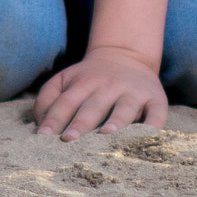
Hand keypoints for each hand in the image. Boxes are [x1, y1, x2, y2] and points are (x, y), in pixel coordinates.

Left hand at [33, 44, 167, 140]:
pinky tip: (148, 136)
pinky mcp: (155, 100)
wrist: (126, 56)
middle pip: (92, 106)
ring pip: (124, 108)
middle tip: (68, 140)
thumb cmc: (89, 78)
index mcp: (83, 82)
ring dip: (116, 121)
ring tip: (106, 134)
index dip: (54, 118)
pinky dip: (153, 125)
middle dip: (80, 123)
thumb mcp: (65, 80)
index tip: (43, 136)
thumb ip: (47, 99)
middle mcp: (108, 86)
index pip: (66, 102)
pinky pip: (156, 113)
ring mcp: (133, 93)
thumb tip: (39, 126)